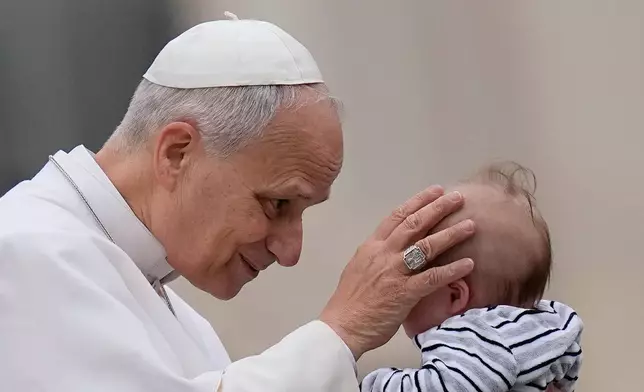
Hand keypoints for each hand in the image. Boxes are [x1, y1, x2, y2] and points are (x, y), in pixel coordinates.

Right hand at [320, 186, 474, 358]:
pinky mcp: (405, 293)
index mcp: (372, 246)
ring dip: (451, 234)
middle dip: (438, 208)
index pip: (397, 216)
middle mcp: (384, 254)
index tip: (435, 191)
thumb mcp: (359, 268)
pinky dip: (452, 269)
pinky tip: (469, 264)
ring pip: (426, 246)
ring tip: (470, 225)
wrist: (342, 326)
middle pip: (415, 224)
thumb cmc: (350, 301)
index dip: (418, 201)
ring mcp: (394, 272)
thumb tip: (392, 248)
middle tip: (457, 198)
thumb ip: (377, 256)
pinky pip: (433, 278)